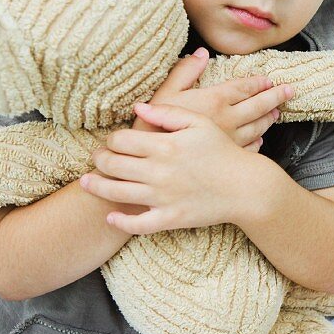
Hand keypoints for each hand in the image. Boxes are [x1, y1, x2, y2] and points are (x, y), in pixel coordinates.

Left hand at [80, 102, 252, 234]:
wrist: (245, 187)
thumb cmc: (222, 152)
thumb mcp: (199, 123)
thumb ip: (166, 113)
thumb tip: (136, 109)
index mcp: (165, 145)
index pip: (121, 140)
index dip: (111, 140)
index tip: (112, 141)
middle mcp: (159, 171)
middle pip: (113, 164)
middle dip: (99, 160)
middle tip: (96, 159)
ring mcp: (163, 197)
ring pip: (117, 193)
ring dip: (97, 187)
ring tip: (87, 183)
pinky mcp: (170, 218)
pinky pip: (138, 225)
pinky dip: (121, 222)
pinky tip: (111, 217)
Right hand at [132, 47, 294, 148]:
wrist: (152, 164)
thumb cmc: (152, 128)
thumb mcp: (164, 93)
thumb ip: (184, 71)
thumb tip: (201, 53)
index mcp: (214, 100)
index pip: (243, 88)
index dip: (257, 83)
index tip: (269, 80)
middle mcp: (228, 120)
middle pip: (258, 106)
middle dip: (275, 97)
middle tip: (289, 91)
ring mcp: (230, 141)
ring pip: (257, 127)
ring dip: (268, 118)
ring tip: (277, 113)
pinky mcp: (227, 159)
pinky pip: (249, 149)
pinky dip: (257, 142)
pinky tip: (260, 140)